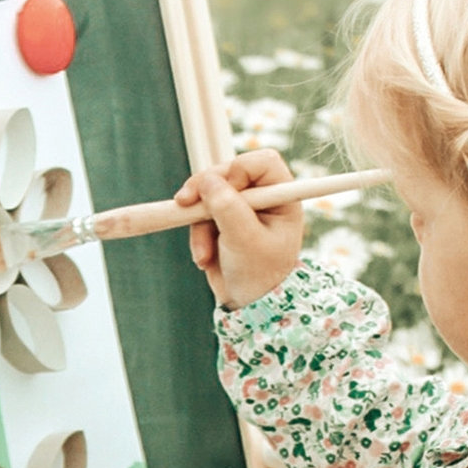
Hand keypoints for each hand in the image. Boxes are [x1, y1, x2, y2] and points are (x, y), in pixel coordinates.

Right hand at [175, 150, 303, 309]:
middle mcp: (263, 198)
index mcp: (282, 198)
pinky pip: (199, 214)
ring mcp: (240, 208)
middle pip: (228, 171)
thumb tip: (206, 180)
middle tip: (185, 202)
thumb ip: (228, 207)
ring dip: (198, 222)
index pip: (261, 162)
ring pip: (208, 194)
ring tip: (203, 254)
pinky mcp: (221, 221)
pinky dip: (196, 234)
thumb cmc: (259, 275)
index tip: (221, 190)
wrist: (247, 306)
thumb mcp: (245, 241)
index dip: (238, 169)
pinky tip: (204, 258)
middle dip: (205, 190)